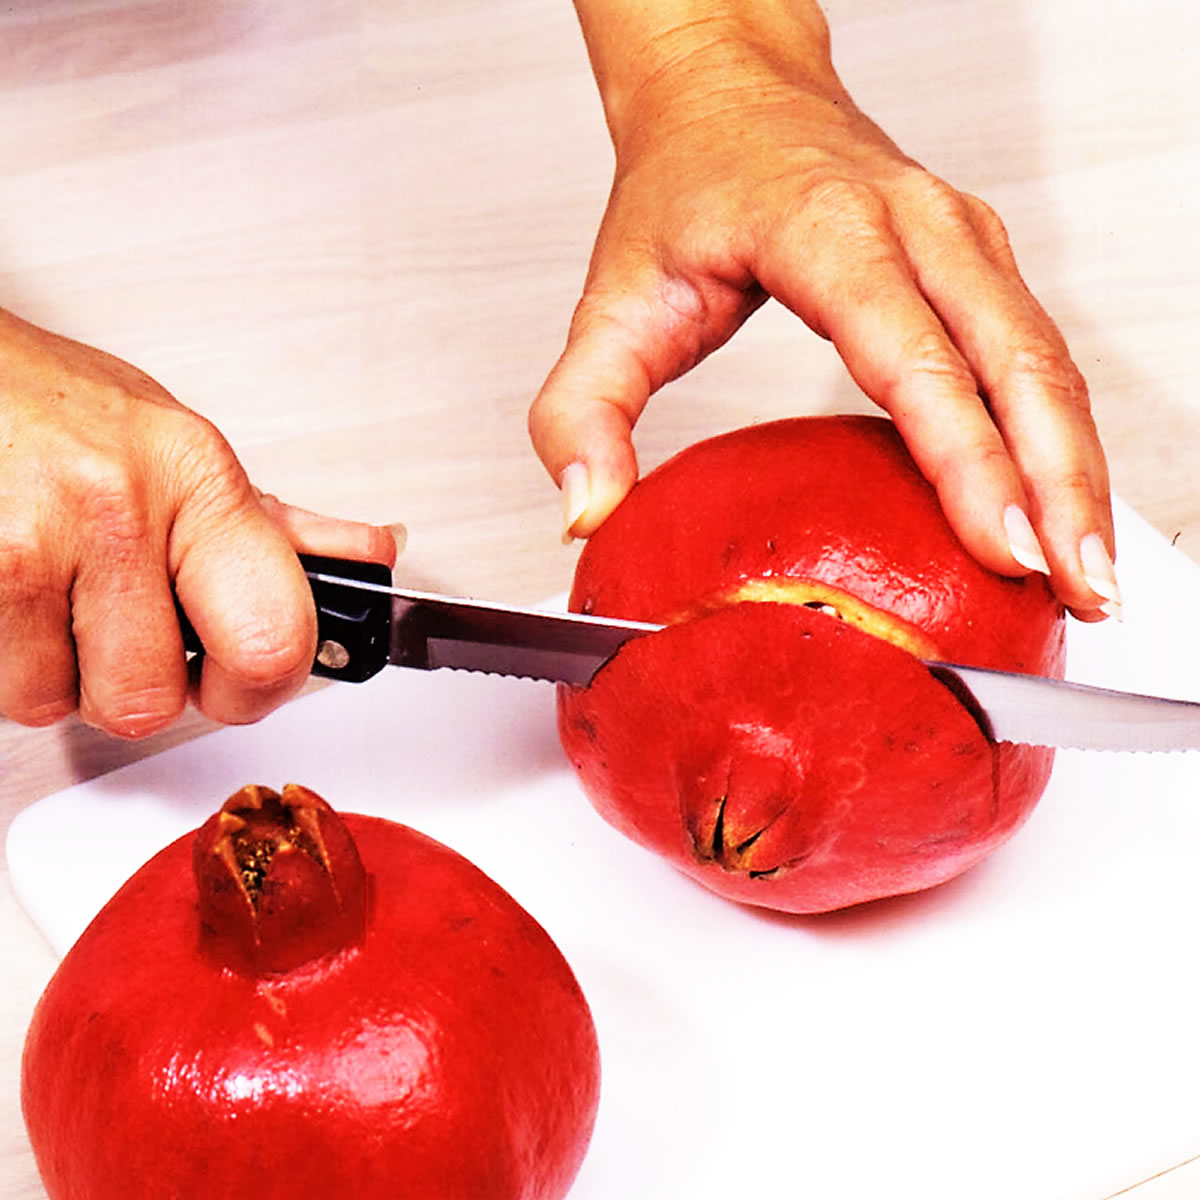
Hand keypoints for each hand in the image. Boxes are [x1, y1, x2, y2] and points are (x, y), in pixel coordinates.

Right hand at [0, 310, 396, 736]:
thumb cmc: (70, 415)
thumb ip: (281, 528)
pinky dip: (16, 662)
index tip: (242, 684)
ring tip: (70, 603)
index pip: (272, 640)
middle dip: (144, 691)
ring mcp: (32, 542)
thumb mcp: (190, 457)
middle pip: (151, 701)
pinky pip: (5, 686)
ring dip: (69, 675)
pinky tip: (27, 601)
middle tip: (139, 643)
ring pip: (65, 703)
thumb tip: (372, 553)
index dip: (257, 692)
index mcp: (202, 482)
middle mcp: (121, 509)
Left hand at [530, 2, 1116, 620]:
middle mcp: (915, 225)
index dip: (969, 457)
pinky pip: (1039, 352)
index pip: (915, 356)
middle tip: (1076, 589)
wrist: (731, 94)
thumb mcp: (609, 302)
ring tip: (1089, 569)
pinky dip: (1061, 433)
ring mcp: (961, 235)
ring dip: (1079, 470)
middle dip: (1058, 486)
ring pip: (1047, 360)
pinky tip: (1064, 502)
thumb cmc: (683, 189)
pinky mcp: (979, 257)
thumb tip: (588, 512)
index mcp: (826, 231)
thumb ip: (580, 413)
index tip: (1003, 544)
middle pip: (1017, 363)